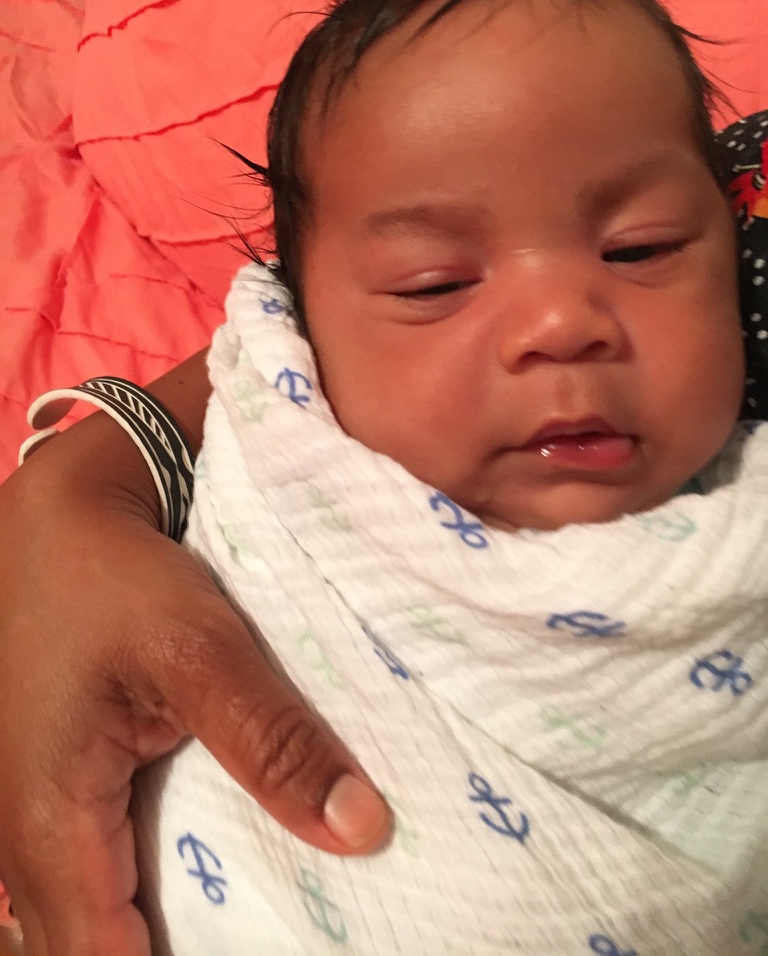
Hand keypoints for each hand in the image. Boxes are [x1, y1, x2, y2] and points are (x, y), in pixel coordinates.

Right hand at [0, 412, 389, 955]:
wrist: (61, 519)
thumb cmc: (114, 578)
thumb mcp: (199, 650)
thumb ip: (273, 741)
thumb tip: (361, 830)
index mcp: (51, 825)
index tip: (275, 951)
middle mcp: (30, 841)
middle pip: (98, 949)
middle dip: (182, 952)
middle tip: (283, 934)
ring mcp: (43, 817)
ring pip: (100, 913)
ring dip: (171, 927)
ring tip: (271, 919)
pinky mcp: (69, 788)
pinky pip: (105, 868)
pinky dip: (158, 884)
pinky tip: (233, 869)